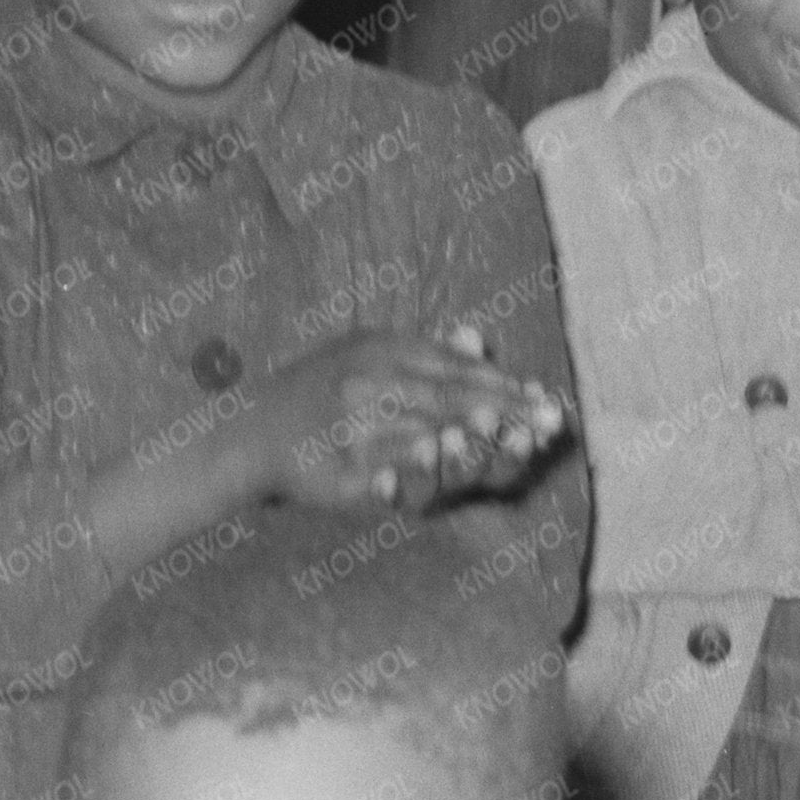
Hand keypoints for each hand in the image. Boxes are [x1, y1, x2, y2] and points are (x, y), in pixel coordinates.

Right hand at [231, 322, 568, 515]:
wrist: (251, 433)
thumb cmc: (320, 393)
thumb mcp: (367, 355)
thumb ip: (424, 351)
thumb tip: (478, 337)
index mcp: (384, 350)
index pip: (458, 367)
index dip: (505, 384)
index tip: (546, 398)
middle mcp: (369, 378)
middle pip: (450, 393)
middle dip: (504, 409)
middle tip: (548, 422)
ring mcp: (353, 420)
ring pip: (420, 424)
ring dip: (468, 430)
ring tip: (509, 433)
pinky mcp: (339, 462)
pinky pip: (382, 461)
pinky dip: (413, 458)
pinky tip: (441, 456)